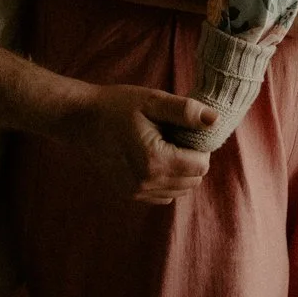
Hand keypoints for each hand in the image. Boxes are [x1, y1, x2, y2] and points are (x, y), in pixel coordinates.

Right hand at [57, 84, 214, 203]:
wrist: (82, 119)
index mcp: (155, 160)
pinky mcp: (130, 194)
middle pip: (193, 180)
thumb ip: (185, 112)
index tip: (185, 130)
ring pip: (180, 190)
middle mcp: (147, 183)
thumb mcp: (153, 101)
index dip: (200, 146)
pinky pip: (164, 195)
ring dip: (180, 171)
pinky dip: (167, 180)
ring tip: (164, 145)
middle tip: (175, 135)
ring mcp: (137, 192)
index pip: (201, 166)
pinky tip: (155, 158)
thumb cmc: (118, 105)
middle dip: (192, 159)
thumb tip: (215, 120)